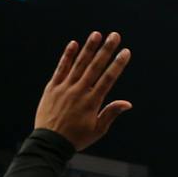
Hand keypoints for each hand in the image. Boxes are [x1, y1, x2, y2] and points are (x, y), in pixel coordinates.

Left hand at [34, 31, 132, 150]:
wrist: (50, 142)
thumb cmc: (76, 138)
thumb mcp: (98, 130)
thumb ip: (111, 113)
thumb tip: (127, 103)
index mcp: (92, 102)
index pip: (108, 79)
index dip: (117, 64)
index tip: (125, 52)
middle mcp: (79, 91)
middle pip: (95, 67)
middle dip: (106, 50)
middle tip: (115, 36)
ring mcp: (65, 88)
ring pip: (79, 64)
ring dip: (88, 48)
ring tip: (97, 34)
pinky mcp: (52, 87)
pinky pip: (61, 68)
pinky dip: (67, 56)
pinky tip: (73, 44)